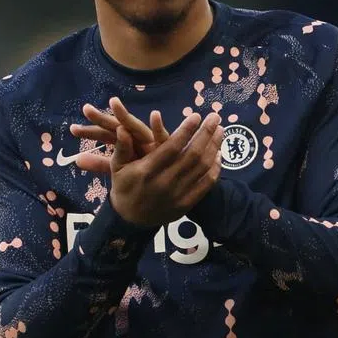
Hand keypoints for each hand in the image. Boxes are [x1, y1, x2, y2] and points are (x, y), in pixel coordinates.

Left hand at [69, 97, 168, 164]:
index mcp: (125, 142)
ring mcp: (150, 140)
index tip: (72, 129)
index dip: (90, 132)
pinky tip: (155, 116)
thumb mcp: (121, 167)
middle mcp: (136, 138)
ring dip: (126, 115)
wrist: (173, 176)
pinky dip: (159, 126)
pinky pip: (162, 136)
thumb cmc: (147, 169)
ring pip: (135, 127)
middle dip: (102, 119)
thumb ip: (101, 164)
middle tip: (86, 109)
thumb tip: (76, 161)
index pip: (105, 134)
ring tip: (114, 103)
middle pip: (117, 127)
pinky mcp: (166, 146)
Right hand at [104, 111, 222, 226]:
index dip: (186, 130)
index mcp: (147, 171)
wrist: (131, 221)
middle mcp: (165, 183)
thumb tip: (123, 128)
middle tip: (215, 117)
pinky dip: (215, 168)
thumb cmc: (125, 188)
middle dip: (206, 133)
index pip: (172, 147)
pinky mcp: (187, 204)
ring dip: (214, 147)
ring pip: (202, 168)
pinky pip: (206, 184)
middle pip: (192, 155)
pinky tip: (218, 154)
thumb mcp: (117, 167)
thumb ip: (122, 147)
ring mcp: (178, 195)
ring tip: (220, 131)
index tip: (196, 116)